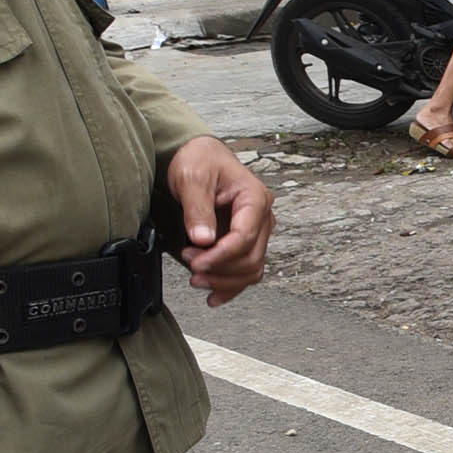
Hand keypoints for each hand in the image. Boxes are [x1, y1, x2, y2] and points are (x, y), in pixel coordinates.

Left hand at [164, 136, 271, 303]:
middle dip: (219, 269)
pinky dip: (231, 286)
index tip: (195, 261)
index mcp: (255, 199)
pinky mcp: (246, 241)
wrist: (201, 156)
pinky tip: (215, 296)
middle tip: (190, 264)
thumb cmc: (200, 160)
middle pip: (250, 258)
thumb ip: (197, 209)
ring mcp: (257, 231)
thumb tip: (203, 239)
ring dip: (225, 281)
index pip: (244, 238)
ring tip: (196, 279)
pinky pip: (247, 270)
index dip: (220, 256)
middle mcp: (262, 217)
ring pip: (252, 269)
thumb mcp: (192, 178)